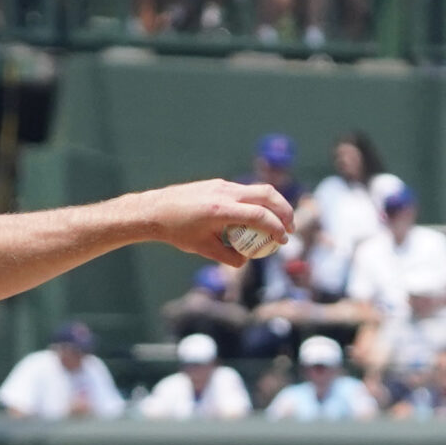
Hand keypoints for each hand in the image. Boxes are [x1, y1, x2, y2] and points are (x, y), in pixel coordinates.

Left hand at [127, 180, 296, 266]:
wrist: (155, 210)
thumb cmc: (176, 231)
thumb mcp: (202, 248)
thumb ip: (226, 256)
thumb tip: (245, 260)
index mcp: (220, 210)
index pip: (259, 215)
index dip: (275, 228)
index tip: (283, 240)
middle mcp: (224, 193)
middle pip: (267, 195)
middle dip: (284, 211)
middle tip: (290, 229)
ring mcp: (223, 185)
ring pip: (258, 190)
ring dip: (273, 204)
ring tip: (279, 222)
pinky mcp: (219, 184)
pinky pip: (245, 191)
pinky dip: (257, 202)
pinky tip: (257, 217)